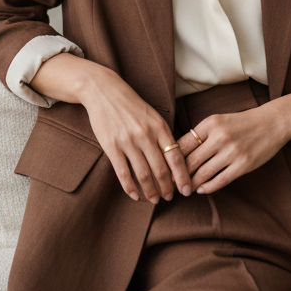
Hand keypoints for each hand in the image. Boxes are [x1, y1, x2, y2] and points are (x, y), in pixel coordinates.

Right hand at [78, 67, 193, 203]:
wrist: (104, 91)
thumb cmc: (131, 104)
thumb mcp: (153, 115)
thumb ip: (163, 135)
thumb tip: (174, 160)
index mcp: (159, 127)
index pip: (176, 158)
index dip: (182, 177)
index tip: (186, 190)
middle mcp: (146, 135)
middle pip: (161, 170)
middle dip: (167, 188)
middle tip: (169, 198)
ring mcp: (128, 141)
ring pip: (143, 174)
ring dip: (150, 191)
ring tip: (154, 199)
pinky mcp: (111, 146)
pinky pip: (123, 172)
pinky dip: (130, 187)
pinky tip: (135, 195)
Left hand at [177, 103, 290, 194]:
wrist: (272, 123)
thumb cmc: (242, 123)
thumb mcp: (219, 120)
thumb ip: (201, 133)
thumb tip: (179, 152)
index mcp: (210, 123)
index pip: (183, 144)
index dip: (171, 159)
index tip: (165, 169)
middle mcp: (220, 137)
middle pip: (190, 161)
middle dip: (178, 176)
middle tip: (170, 184)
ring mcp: (232, 152)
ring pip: (203, 173)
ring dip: (191, 184)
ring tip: (184, 189)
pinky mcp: (243, 165)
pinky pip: (220, 180)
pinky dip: (208, 187)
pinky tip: (201, 189)